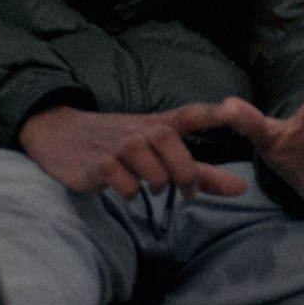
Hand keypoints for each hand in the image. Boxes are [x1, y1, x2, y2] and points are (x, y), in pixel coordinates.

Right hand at [17, 100, 263, 197]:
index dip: (211, 113)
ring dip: (158, 184)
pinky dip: (131, 192)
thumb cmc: (118, 144)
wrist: (61, 135)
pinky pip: (126, 184)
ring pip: (152, 170)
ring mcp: (119, 146)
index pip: (189, 114)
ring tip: (152, 187)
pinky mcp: (100, 164)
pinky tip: (125, 189)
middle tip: (187, 193)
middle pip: (172, 145)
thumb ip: (202, 172)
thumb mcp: (159, 153)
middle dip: (185, 173)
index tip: (231, 111)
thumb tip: (243, 189)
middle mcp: (140, 131)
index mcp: (158, 124)